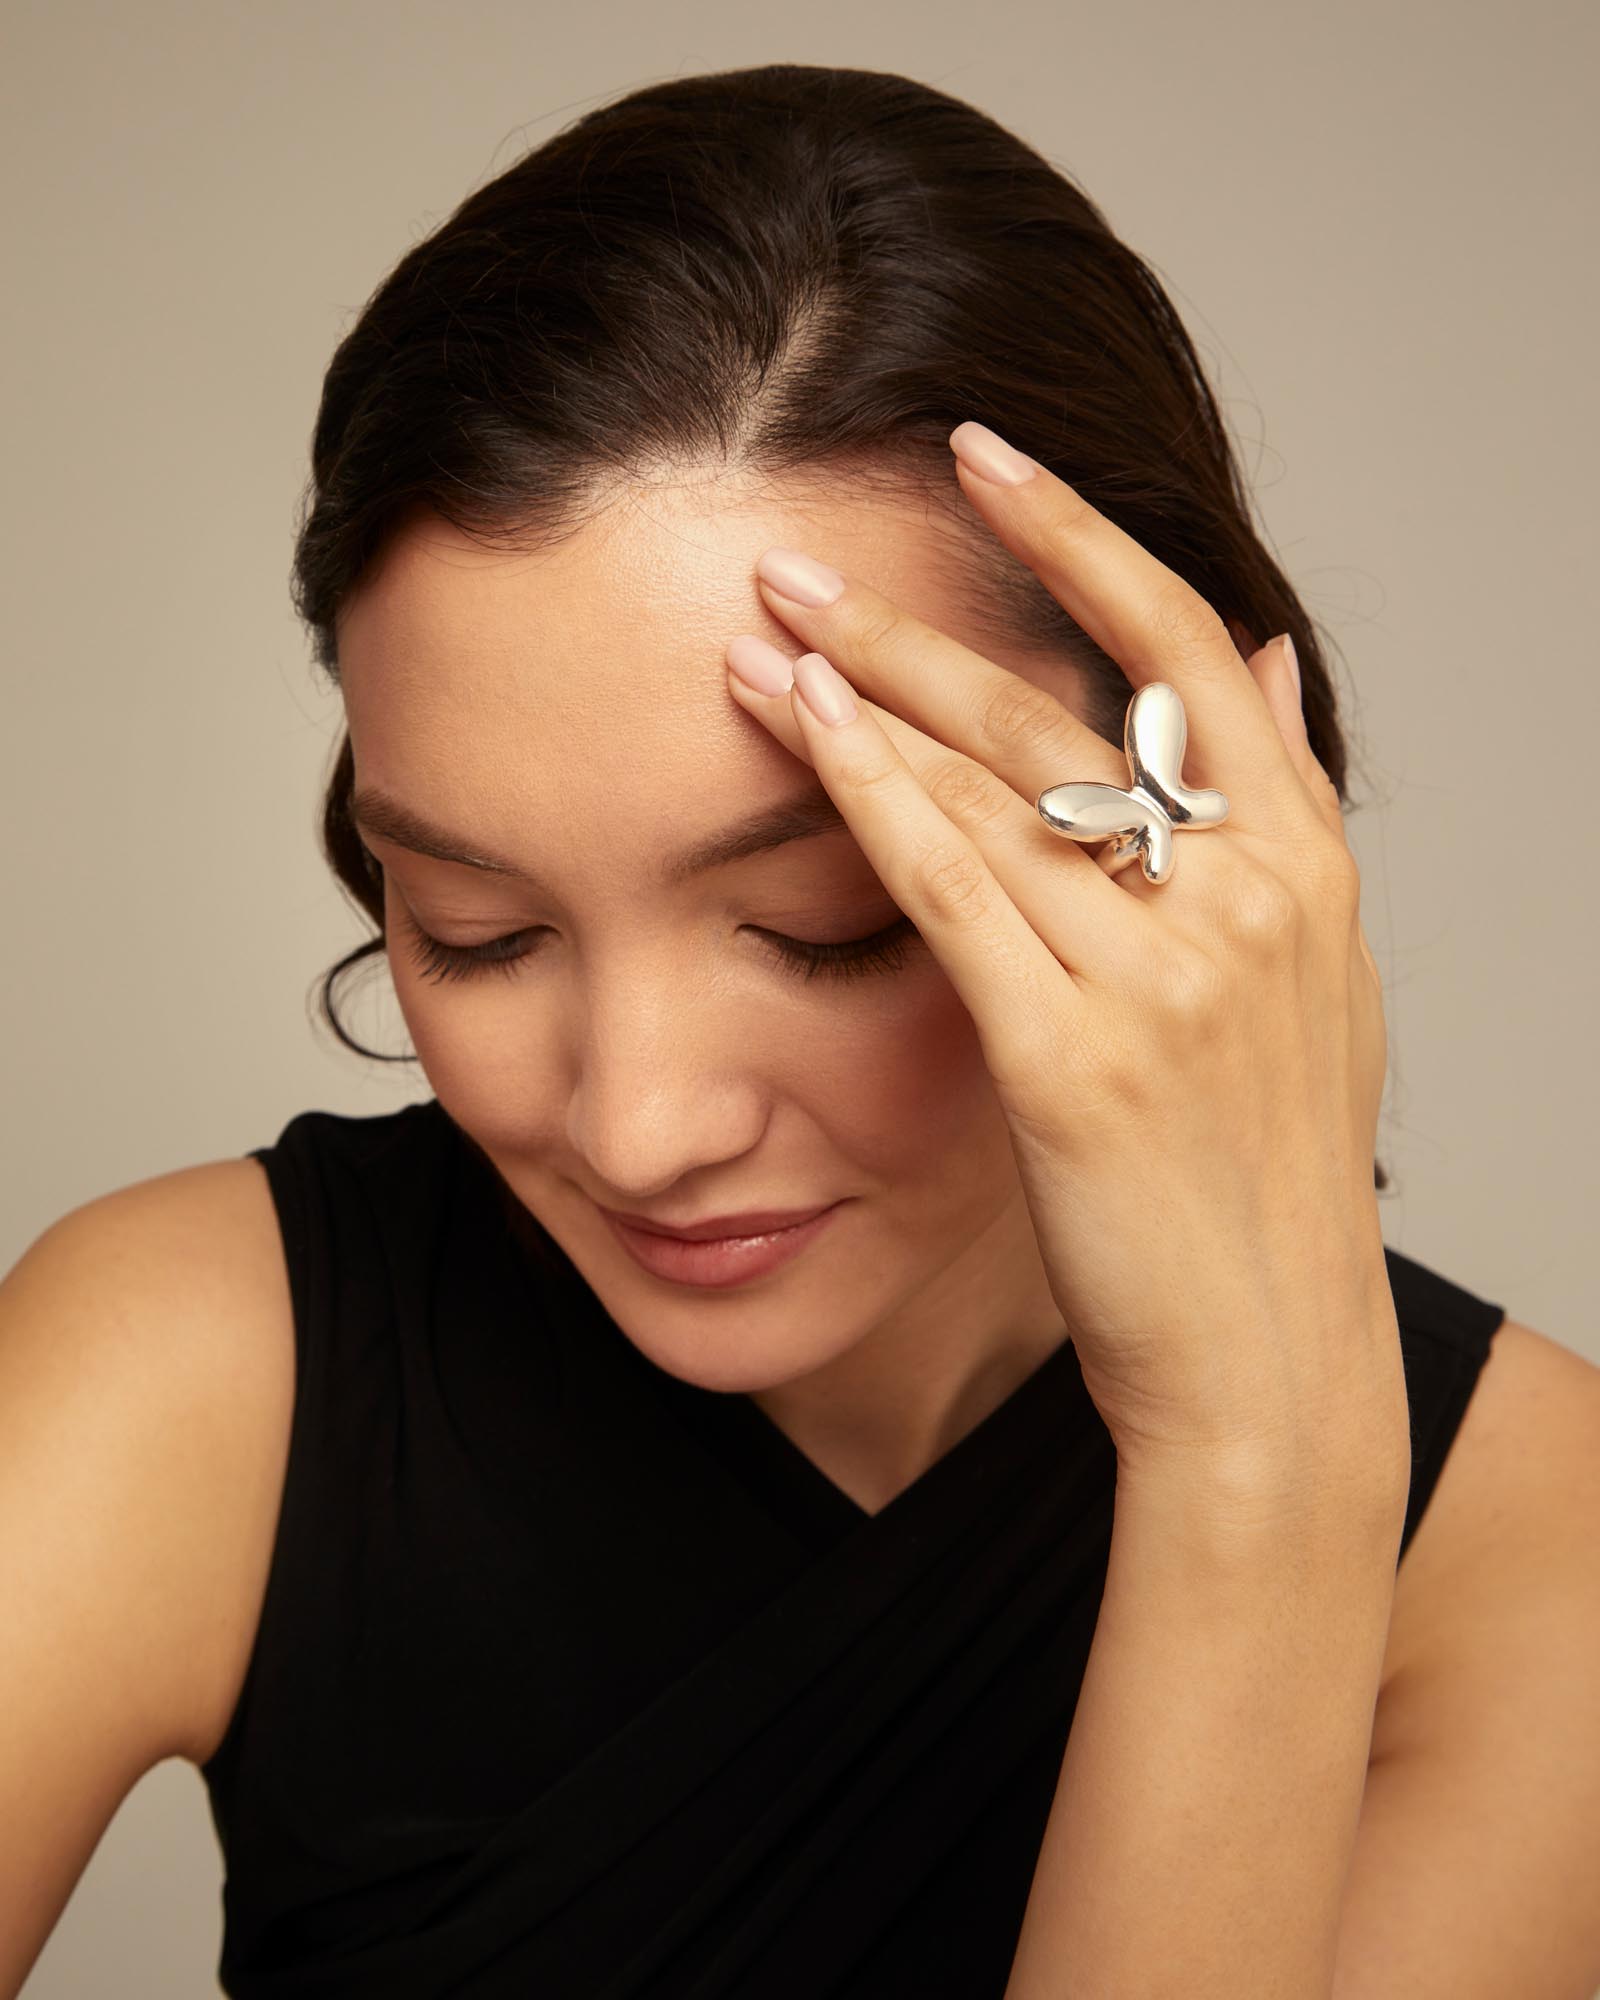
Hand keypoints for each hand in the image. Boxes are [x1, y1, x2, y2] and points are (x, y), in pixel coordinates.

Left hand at [723, 423, 1407, 1507]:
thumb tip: (1271, 657)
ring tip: (764, 630)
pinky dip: (868, 797)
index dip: (1081, 538)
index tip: (986, 459)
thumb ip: (1288, 807)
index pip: (1189, 649)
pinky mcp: (1078, 1056)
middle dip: (917, 620)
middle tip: (802, 558)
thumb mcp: (1319, 978)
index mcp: (1304, 865)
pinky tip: (794, 729)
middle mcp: (1247, 898)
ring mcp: (1167, 974)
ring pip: (994, 787)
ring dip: (864, 694)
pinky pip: (952, 889)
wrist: (1264, 1357)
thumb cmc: (1267, 1176)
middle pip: (1060, 709)